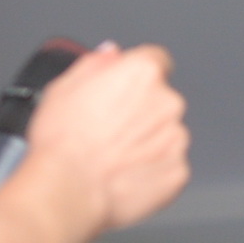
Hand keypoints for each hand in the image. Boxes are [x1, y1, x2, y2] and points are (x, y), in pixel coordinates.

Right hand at [25, 42, 190, 231]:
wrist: (71, 187)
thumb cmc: (64, 139)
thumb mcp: (65, 84)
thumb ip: (96, 64)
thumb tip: (111, 55)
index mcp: (142, 73)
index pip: (155, 60)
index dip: (137, 74)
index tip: (128, 87)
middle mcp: (167, 103)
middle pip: (161, 100)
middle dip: (141, 111)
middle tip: (111, 128)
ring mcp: (177, 139)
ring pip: (166, 134)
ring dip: (148, 141)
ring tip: (115, 154)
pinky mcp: (179, 172)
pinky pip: (169, 165)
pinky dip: (153, 169)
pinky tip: (126, 173)